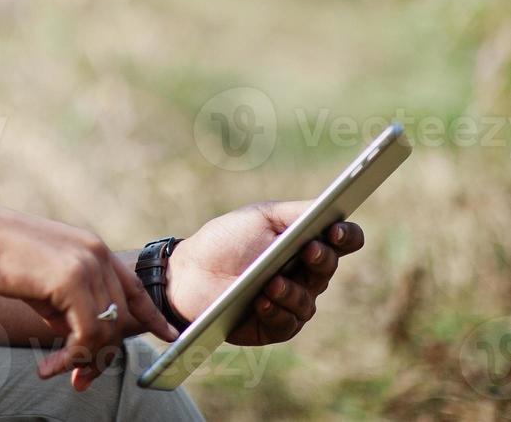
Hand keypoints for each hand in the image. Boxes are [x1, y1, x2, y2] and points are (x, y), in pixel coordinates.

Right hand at [0, 199, 178, 391]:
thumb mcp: (40, 278)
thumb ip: (66, 299)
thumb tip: (76, 332)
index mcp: (91, 247)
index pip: (133, 286)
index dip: (151, 314)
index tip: (169, 336)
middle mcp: (96, 253)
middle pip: (120, 318)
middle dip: (101, 355)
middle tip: (78, 380)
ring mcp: (87, 265)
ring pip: (105, 331)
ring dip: (82, 361)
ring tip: (53, 372)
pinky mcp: (72, 281)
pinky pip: (87, 334)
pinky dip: (70, 357)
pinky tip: (47, 365)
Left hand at [167, 200, 364, 345]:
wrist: (189, 271)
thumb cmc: (225, 240)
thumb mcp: (260, 218)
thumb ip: (296, 213)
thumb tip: (331, 209)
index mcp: (305, 244)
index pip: (342, 241)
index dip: (346, 236)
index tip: (335, 230)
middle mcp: (305, 275)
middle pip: (328, 269)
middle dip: (320, 259)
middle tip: (309, 250)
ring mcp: (292, 302)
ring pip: (308, 301)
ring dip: (291, 291)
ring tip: (272, 282)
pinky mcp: (275, 325)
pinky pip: (286, 323)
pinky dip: (275, 311)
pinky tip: (261, 301)